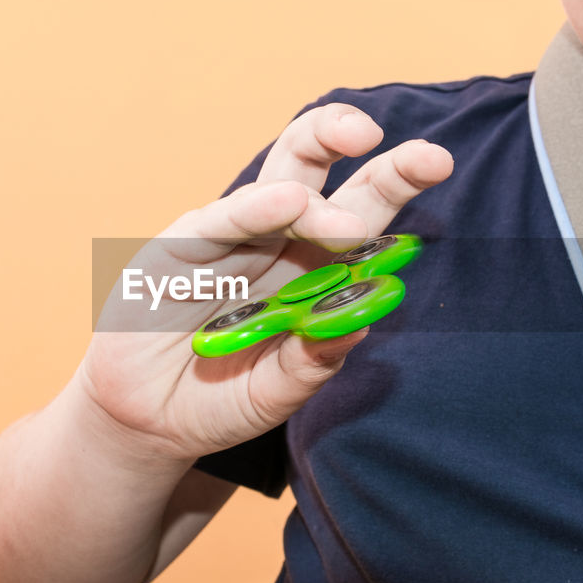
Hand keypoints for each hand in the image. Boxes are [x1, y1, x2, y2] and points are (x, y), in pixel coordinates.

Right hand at [75, 102, 453, 463]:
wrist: (145, 422)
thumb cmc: (218, 400)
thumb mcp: (276, 393)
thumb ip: (313, 362)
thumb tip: (362, 320)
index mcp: (312, 268)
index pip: (361, 214)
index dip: (396, 185)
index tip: (437, 165)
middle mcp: (276, 240)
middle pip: (327, 179)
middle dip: (379, 164)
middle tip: (428, 160)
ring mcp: (229, 238)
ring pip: (278, 185)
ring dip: (318, 197)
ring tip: (349, 227)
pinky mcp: (178, 249)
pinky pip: (217, 222)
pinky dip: (252, 209)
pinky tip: (286, 203)